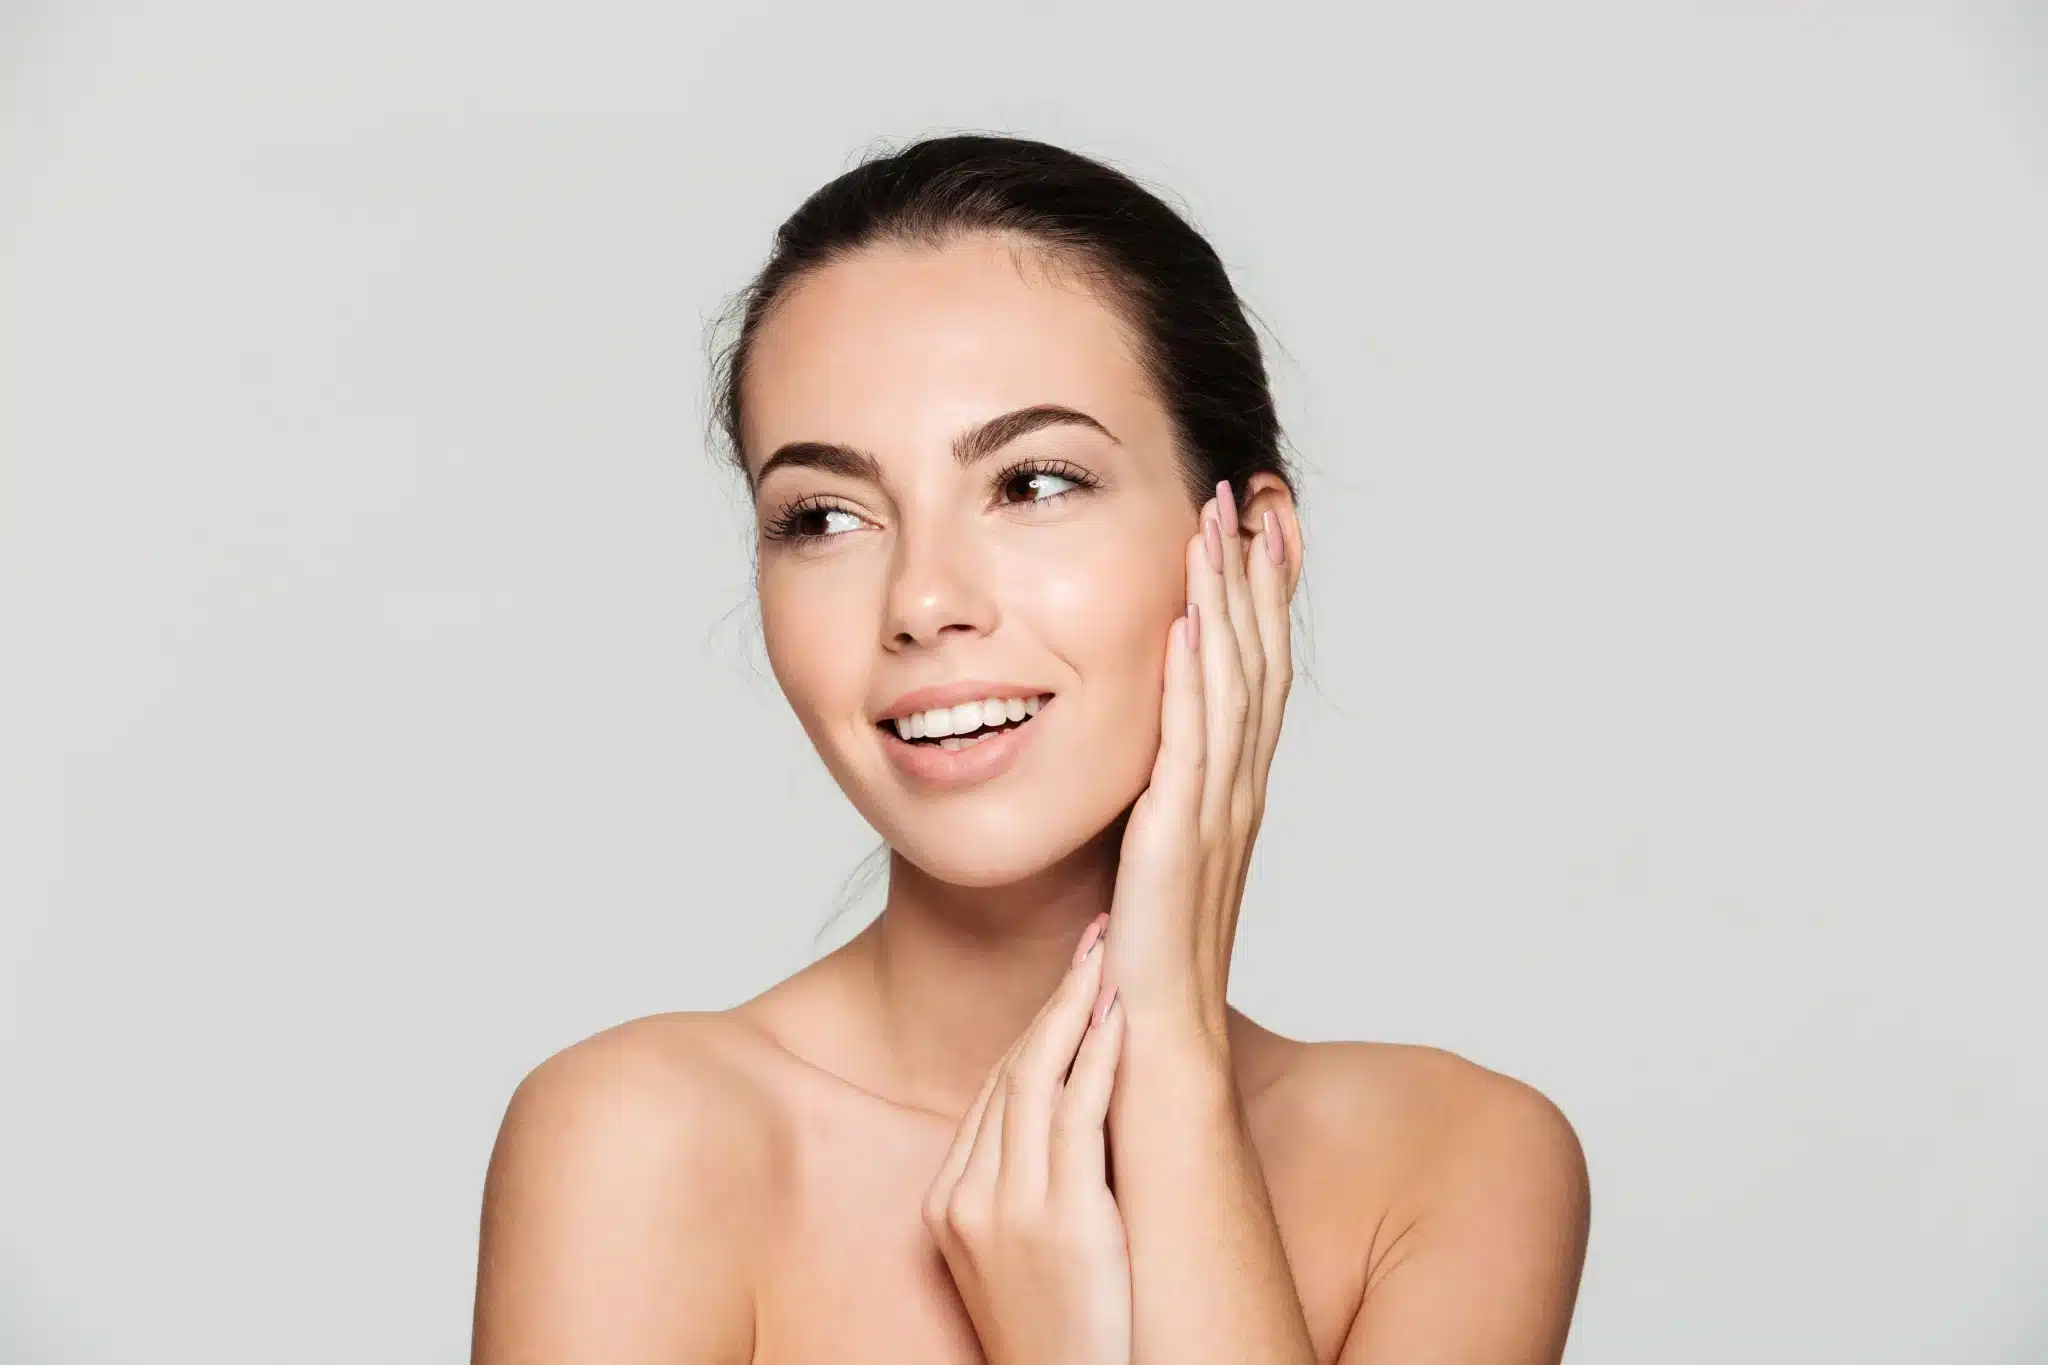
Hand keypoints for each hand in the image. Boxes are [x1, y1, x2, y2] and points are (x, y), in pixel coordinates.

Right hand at [923, 915, 1132, 1364]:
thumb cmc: (1061, 1341)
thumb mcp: (1017, 1261)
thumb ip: (1026, 1195)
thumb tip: (1066, 1137)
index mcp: (949, 1205)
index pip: (993, 1091)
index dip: (1037, 1027)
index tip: (1073, 979)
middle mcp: (967, 1199)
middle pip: (1011, 1072)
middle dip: (1057, 998)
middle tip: (1097, 936)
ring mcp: (1008, 1210)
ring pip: (1038, 1079)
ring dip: (1078, 1006)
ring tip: (1113, 952)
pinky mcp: (1061, 1223)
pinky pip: (1077, 1117)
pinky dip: (1099, 1057)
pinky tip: (1123, 1015)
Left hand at [1103, 480, 1296, 1046]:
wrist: (1160, 1054)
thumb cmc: (1150, 969)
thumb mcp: (1156, 864)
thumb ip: (1158, 807)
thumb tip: (1143, 769)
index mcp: (1232, 795)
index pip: (1256, 676)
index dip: (1263, 600)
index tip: (1259, 528)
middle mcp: (1236, 796)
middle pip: (1257, 663)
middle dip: (1251, 576)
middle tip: (1247, 495)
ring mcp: (1213, 818)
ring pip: (1229, 688)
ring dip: (1223, 603)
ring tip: (1214, 526)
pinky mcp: (1175, 845)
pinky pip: (1186, 748)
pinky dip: (1187, 682)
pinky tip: (1178, 624)